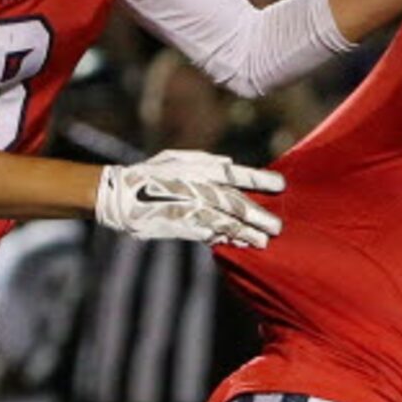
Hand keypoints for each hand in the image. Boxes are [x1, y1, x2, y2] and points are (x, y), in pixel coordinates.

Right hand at [95, 150, 285, 248]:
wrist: (120, 195)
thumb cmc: (148, 174)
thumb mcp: (175, 157)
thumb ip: (204, 160)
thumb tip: (228, 163)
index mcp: (200, 169)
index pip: (237, 174)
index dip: (260, 180)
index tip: (281, 185)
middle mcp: (200, 188)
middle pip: (237, 203)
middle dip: (259, 215)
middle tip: (279, 225)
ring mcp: (192, 208)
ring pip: (227, 222)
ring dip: (247, 232)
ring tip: (265, 240)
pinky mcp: (183, 226)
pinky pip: (211, 234)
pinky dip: (227, 239)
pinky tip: (241, 244)